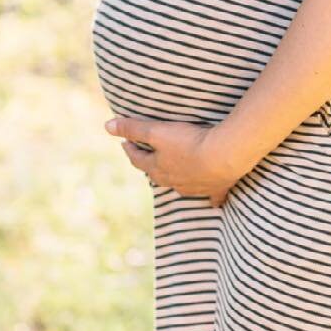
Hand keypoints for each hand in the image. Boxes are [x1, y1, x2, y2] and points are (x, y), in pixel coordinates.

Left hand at [104, 115, 244, 204]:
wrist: (223, 156)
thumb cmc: (189, 141)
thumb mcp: (157, 131)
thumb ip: (133, 128)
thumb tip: (106, 126)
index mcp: (158, 168)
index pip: (138, 159)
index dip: (130, 149)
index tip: (124, 143)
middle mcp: (173, 181)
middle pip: (157, 175)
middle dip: (151, 166)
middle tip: (147, 157)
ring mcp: (195, 187)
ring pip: (181, 186)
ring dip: (176, 180)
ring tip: (175, 173)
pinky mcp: (216, 189)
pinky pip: (213, 197)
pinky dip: (212, 199)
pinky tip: (214, 203)